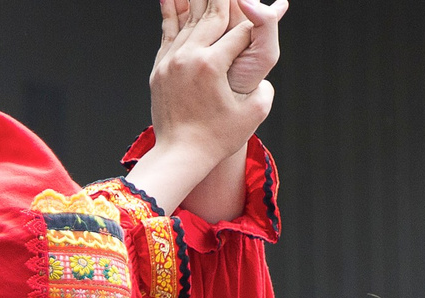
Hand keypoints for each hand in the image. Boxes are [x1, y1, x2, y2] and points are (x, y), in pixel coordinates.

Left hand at [132, 0, 277, 214]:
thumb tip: (265, 79)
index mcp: (212, 65)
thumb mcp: (251, 117)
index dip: (255, 22)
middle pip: (212, 17)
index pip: (240, 32)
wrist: (178, 156)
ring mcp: (170, 61)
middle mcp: (189, 57)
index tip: (266, 12)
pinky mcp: (159, 68)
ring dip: (202, 2)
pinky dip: (173, 13)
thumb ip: (266, 92)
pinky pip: (167, 33)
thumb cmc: (216, 140)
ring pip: (189, 21)